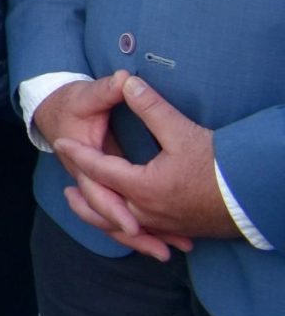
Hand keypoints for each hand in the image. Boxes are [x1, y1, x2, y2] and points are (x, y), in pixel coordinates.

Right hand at [33, 74, 173, 258]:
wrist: (52, 111)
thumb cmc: (70, 104)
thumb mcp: (86, 95)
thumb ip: (107, 89)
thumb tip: (125, 80)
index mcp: (81, 161)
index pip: (97, 190)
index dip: (114, 208)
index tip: (135, 224)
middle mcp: (86, 179)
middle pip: (106, 215)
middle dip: (135, 235)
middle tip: (163, 251)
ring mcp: (94, 187)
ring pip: (111, 221)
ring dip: (139, 239)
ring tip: (167, 253)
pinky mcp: (105, 190)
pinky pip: (118, 216)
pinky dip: (137, 232)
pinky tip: (161, 242)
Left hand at [55, 74, 239, 254]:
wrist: (255, 196)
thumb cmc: (220, 166)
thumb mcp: (182, 132)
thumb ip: (150, 107)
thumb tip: (126, 81)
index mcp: (143, 187)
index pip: (99, 169)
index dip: (78, 154)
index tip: (61, 143)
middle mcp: (147, 211)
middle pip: (102, 206)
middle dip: (82, 196)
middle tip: (64, 187)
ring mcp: (163, 225)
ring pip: (120, 226)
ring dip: (99, 216)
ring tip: (84, 206)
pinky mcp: (179, 230)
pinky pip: (143, 234)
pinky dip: (125, 230)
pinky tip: (125, 224)